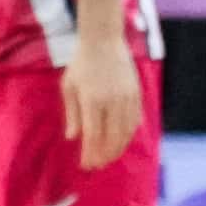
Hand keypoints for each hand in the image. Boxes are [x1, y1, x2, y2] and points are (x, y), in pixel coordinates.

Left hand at [60, 31, 143, 170]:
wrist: (104, 40)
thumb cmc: (81, 64)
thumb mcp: (69, 86)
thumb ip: (72, 113)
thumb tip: (72, 138)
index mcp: (92, 100)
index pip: (93, 136)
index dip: (90, 154)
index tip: (85, 165)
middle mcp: (112, 101)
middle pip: (112, 139)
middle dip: (104, 156)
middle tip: (96, 165)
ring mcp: (127, 98)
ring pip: (126, 133)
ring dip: (117, 149)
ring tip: (108, 158)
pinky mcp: (136, 95)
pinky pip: (135, 121)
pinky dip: (128, 135)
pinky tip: (121, 142)